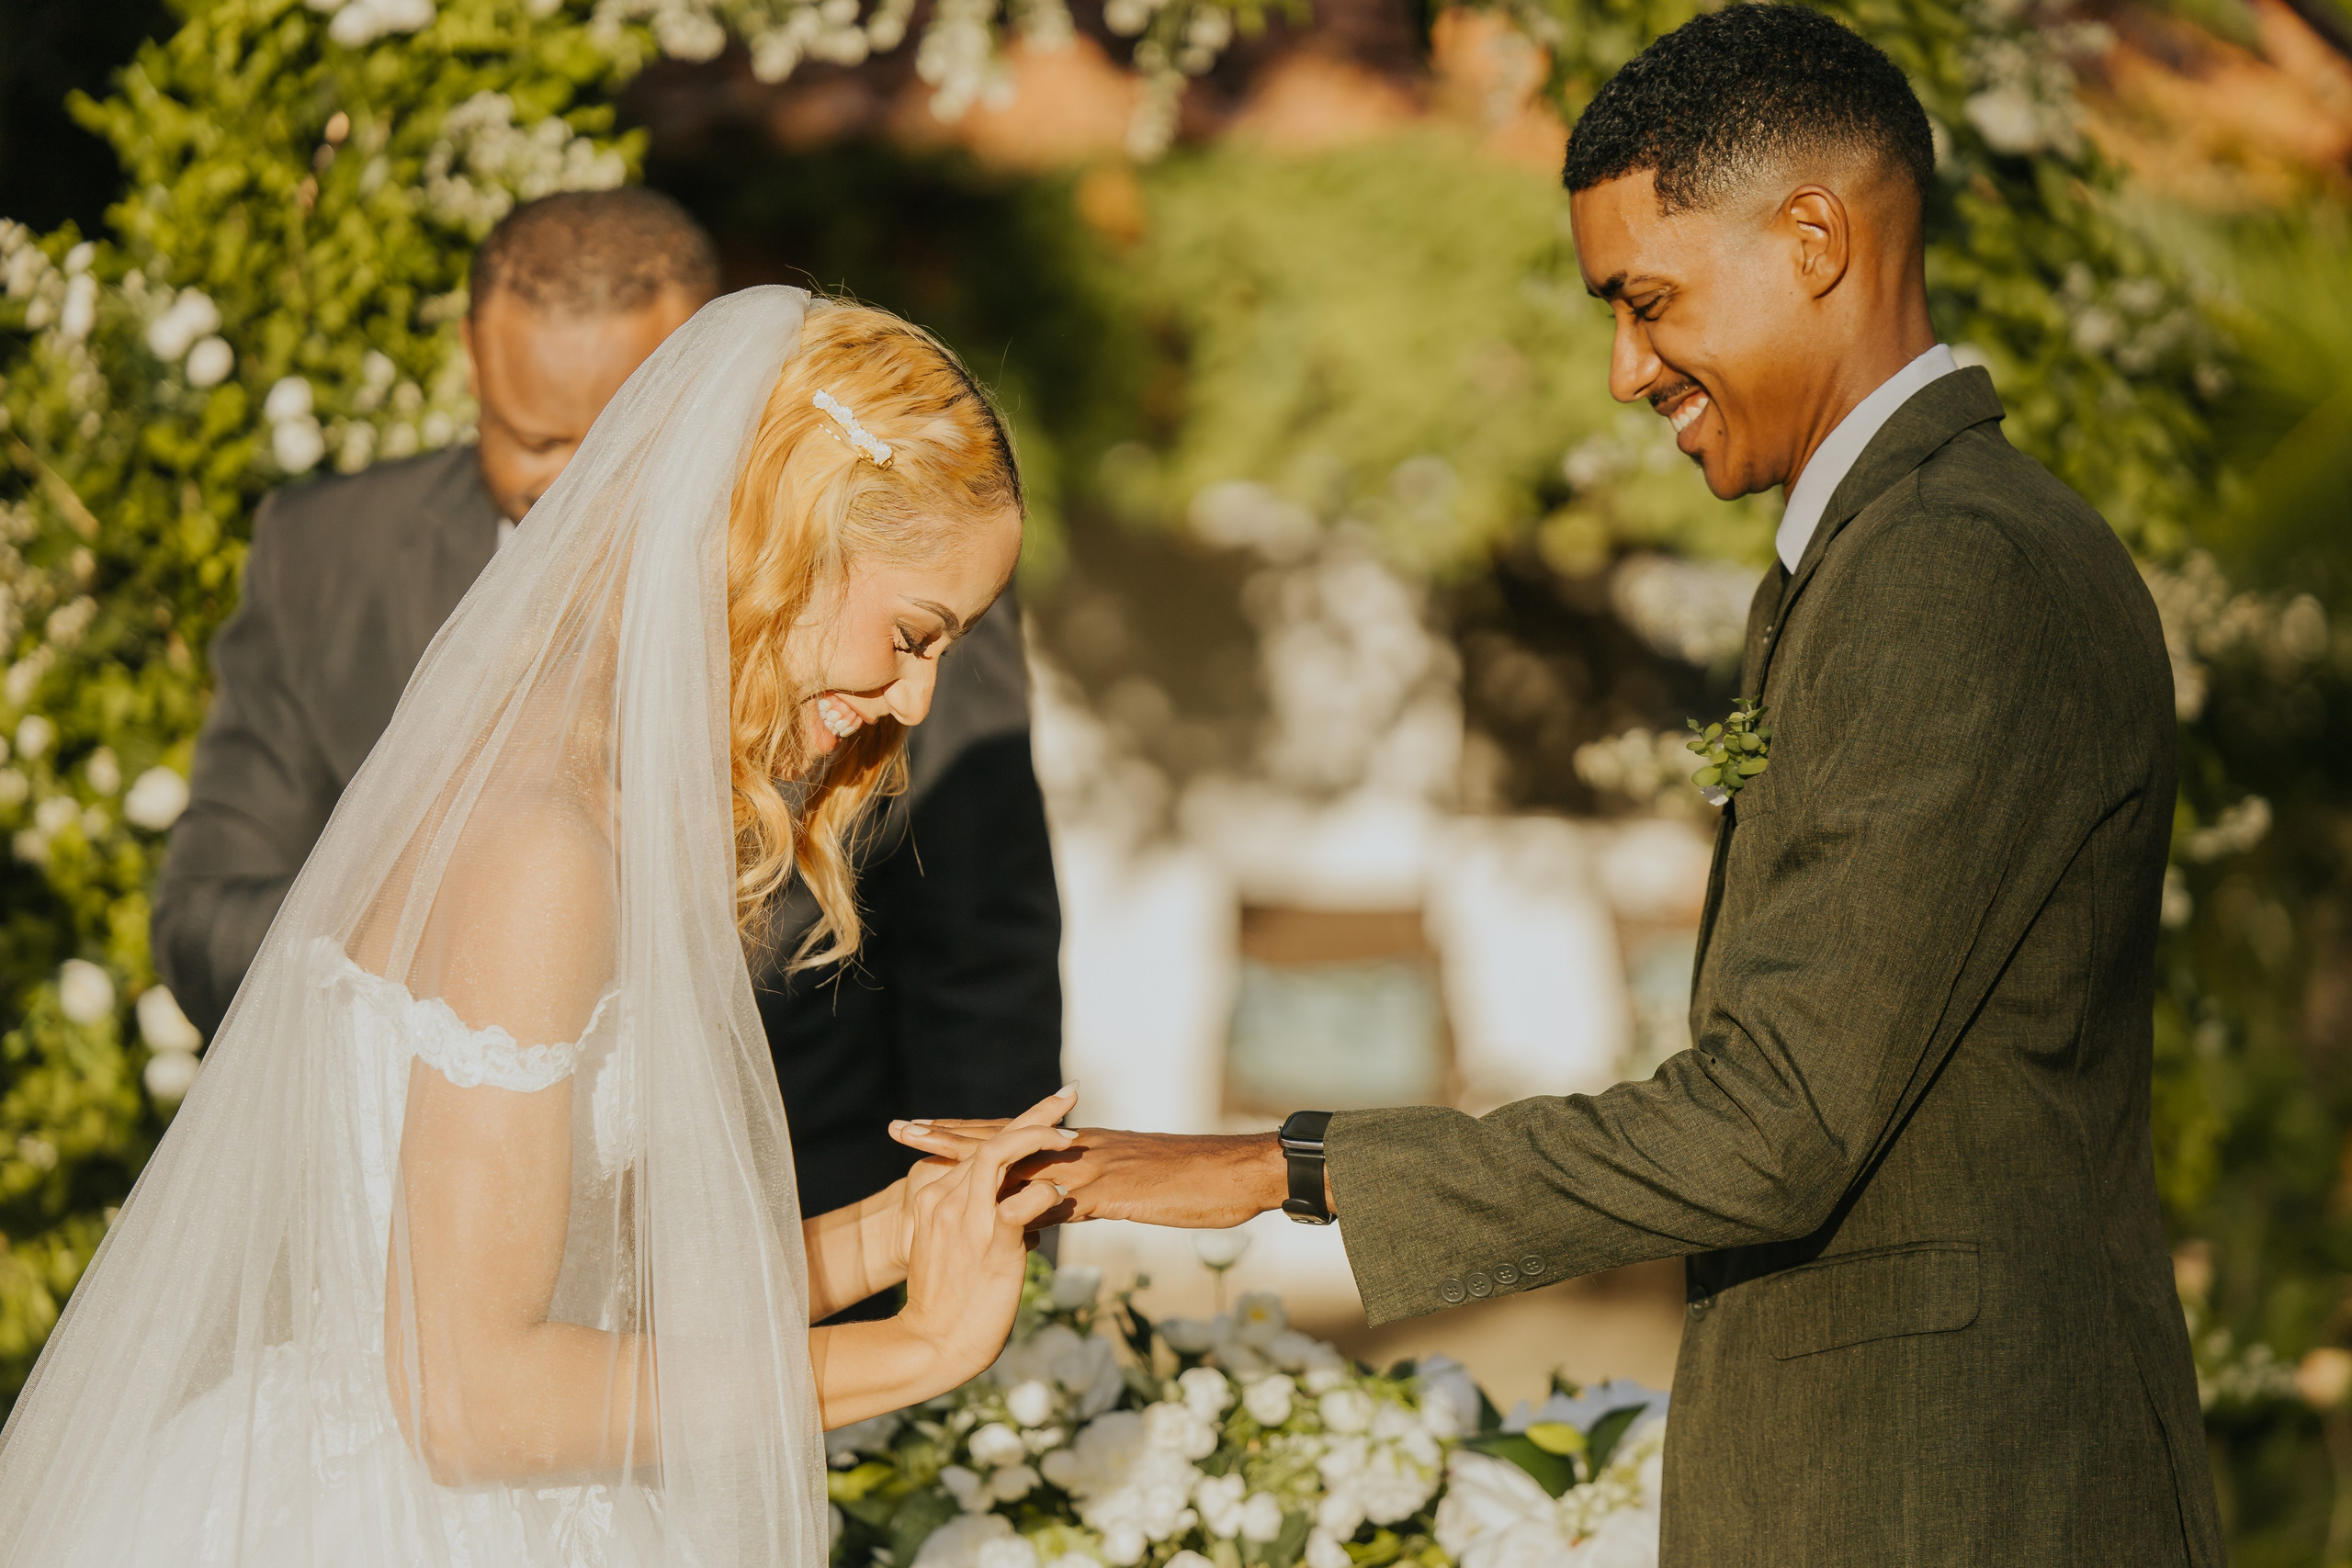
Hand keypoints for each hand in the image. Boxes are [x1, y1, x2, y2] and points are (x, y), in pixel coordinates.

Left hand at [890, 1119, 1291, 1230]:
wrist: (1240, 1174)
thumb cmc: (1195, 1182)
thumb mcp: (1129, 1189)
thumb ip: (1085, 1194)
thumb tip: (1048, 1208)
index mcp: (1083, 1147)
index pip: (1012, 1136)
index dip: (966, 1133)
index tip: (921, 1131)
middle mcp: (1081, 1148)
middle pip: (1001, 1139)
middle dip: (949, 1137)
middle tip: (900, 1130)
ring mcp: (1095, 1167)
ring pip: (1020, 1159)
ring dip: (970, 1158)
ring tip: (925, 1154)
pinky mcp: (1114, 1191)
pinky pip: (1061, 1196)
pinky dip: (1025, 1202)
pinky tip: (993, 1210)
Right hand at [895, 1099, 1075, 1387]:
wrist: (933, 1343)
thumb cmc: (951, 1300)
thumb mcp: (960, 1247)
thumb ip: (984, 1219)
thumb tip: (1029, 1208)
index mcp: (937, 1195)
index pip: (979, 1144)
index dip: (1016, 1121)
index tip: (1050, 1103)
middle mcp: (947, 1198)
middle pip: (991, 1140)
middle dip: (1034, 1114)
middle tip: (1069, 1096)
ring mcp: (966, 1219)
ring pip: (999, 1156)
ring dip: (1038, 1140)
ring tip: (1070, 1138)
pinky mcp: (990, 1243)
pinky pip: (1021, 1203)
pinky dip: (1046, 1192)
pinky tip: (1063, 1193)